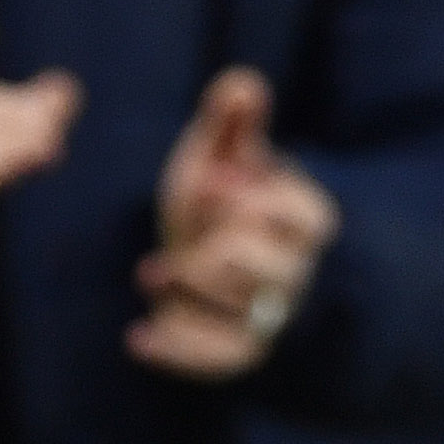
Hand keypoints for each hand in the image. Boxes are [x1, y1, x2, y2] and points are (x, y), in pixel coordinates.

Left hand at [131, 67, 337, 379]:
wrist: (220, 267)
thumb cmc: (223, 203)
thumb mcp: (226, 159)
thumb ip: (233, 124)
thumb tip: (241, 81)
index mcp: (306, 220)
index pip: (298, 216)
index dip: (250, 201)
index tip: (207, 183)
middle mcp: (296, 272)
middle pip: (266, 268)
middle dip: (218, 252)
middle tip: (186, 239)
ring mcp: (270, 316)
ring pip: (242, 315)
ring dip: (189, 292)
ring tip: (150, 273)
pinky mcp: (240, 352)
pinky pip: (220, 362)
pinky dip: (177, 350)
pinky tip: (137, 335)